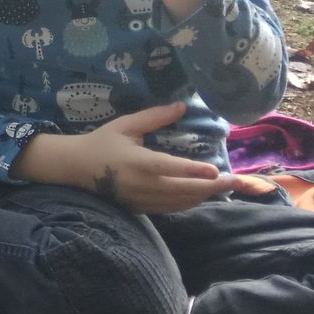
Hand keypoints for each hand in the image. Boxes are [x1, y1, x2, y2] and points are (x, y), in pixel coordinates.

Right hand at [17, 103, 234, 214]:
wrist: (76, 168)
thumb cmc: (101, 142)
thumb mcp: (125, 125)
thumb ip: (154, 117)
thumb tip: (181, 106)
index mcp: (136, 162)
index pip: (169, 168)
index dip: (192, 170)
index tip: (214, 170)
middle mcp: (141, 184)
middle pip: (183, 189)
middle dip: (212, 186)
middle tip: (237, 180)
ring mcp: (142, 198)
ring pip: (181, 201)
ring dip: (205, 194)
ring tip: (227, 186)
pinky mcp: (142, 207)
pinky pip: (172, 208)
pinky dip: (190, 202)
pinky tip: (203, 194)